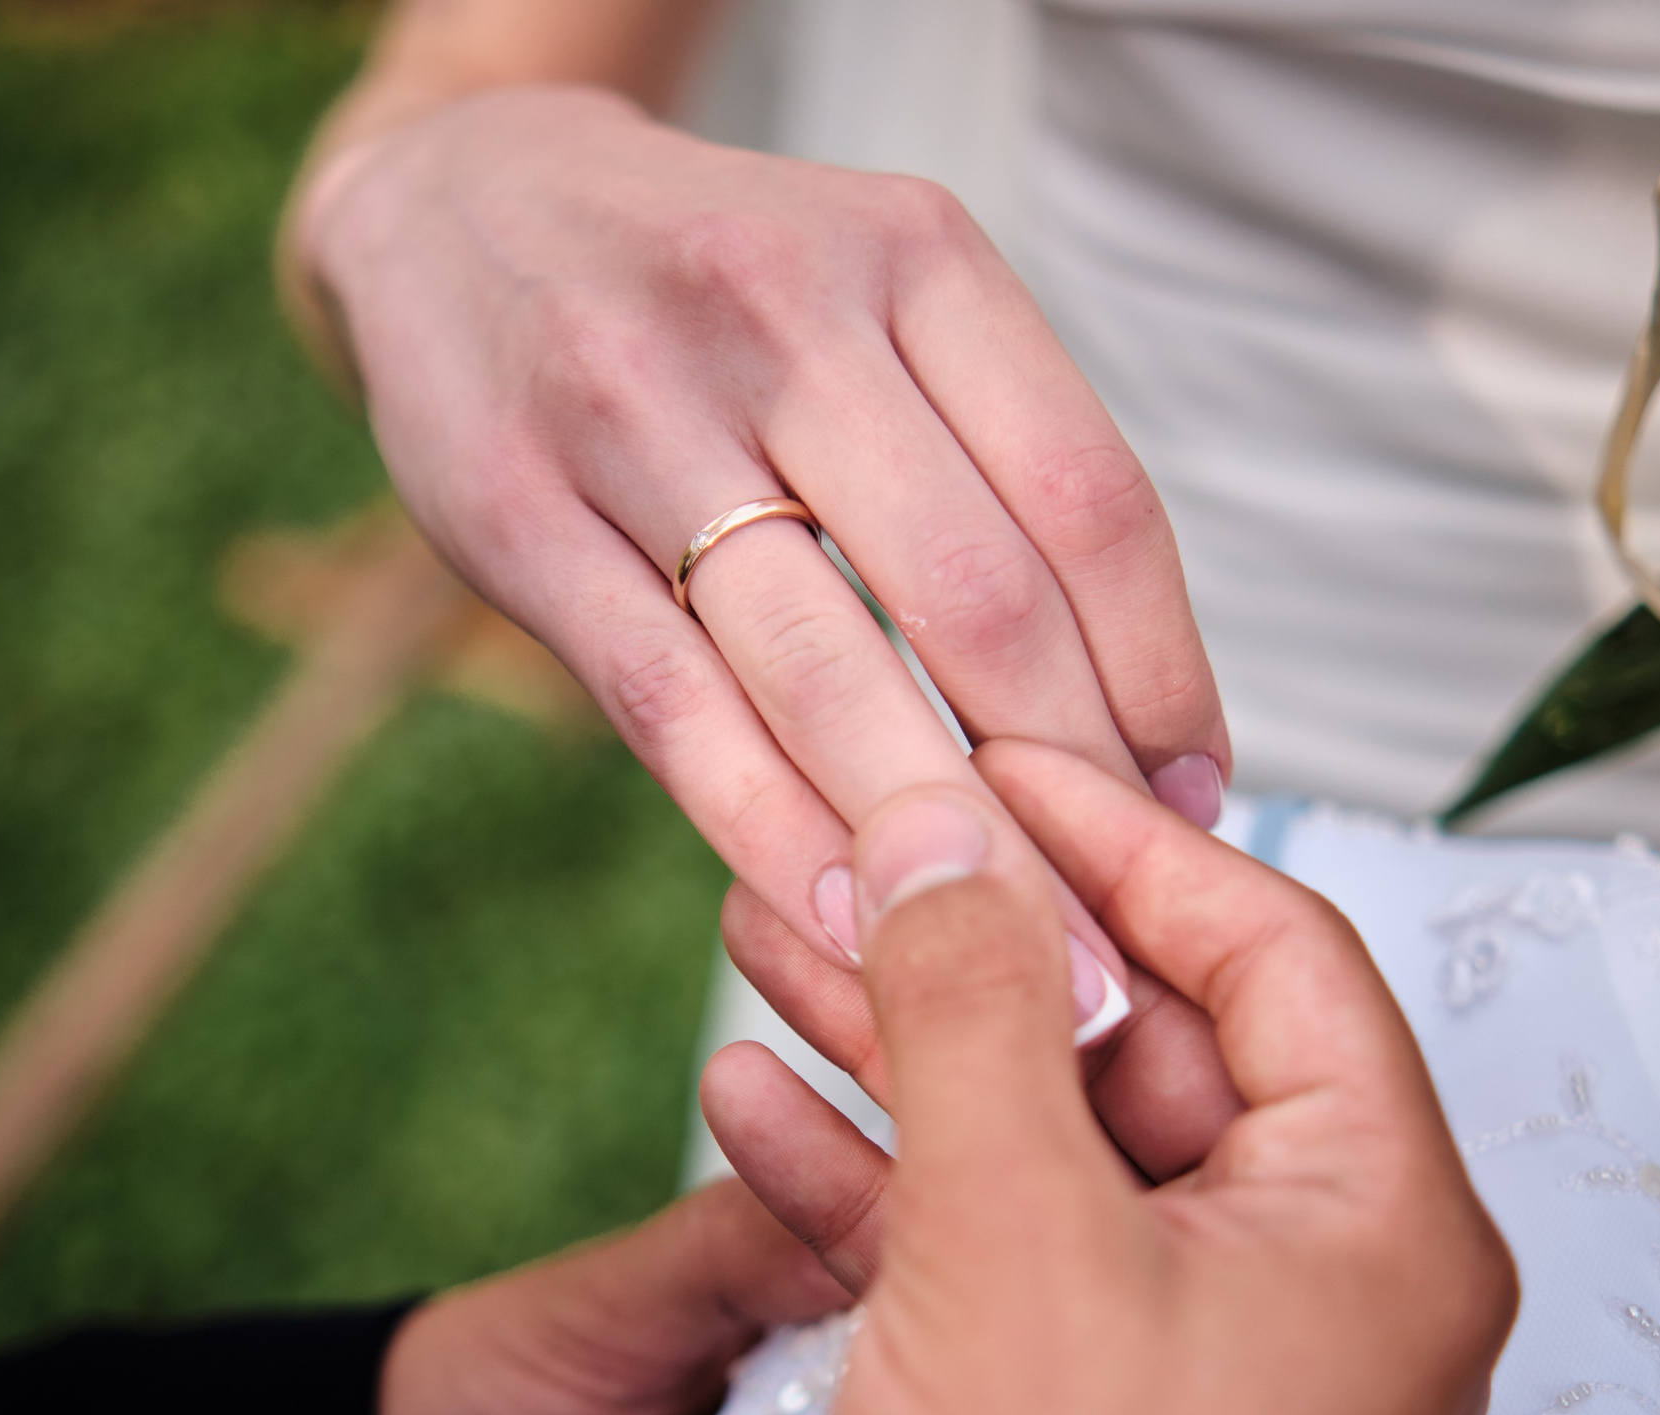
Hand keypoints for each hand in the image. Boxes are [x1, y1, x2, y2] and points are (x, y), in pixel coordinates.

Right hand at [288, 84, 1228, 1033]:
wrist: (462, 206)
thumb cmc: (714, 295)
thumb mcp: (875, 300)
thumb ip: (992, 465)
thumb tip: (1141, 713)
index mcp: (915, 255)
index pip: (1090, 502)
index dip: (1161, 678)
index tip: (1197, 800)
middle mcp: (786, 313)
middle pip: (977, 599)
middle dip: (1068, 797)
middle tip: (1119, 937)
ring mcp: (637, 411)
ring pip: (825, 671)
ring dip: (933, 846)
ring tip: (1009, 963)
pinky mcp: (518, 515)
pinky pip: (671, 709)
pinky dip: (768, 833)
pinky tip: (842, 922)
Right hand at [710, 742, 1514, 1414]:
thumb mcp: (1009, 1243)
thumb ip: (978, 1008)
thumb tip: (947, 827)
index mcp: (1374, 1221)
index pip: (1272, 951)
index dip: (1125, 835)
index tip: (998, 760)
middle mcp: (1313, 1277)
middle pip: (1145, 1038)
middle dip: (977, 941)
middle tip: (857, 846)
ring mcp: (1201, 1350)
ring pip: (1049, 1138)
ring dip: (907, 1045)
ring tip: (769, 937)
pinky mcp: (1097, 1412)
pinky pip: (1004, 1247)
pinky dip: (891, 1179)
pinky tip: (760, 1105)